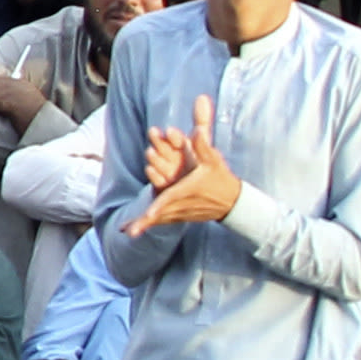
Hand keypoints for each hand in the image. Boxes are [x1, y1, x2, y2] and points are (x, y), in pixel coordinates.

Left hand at [132, 95, 246, 231]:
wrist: (233, 202)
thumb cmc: (220, 178)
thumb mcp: (213, 159)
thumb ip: (203, 143)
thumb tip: (196, 128)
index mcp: (187, 190)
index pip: (171, 198)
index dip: (159, 207)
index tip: (149, 213)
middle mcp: (182, 204)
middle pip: (161, 213)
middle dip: (146, 221)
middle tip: (130, 231)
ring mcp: (181, 213)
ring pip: (160, 220)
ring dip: (143, 225)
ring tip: (127, 231)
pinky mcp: (180, 216)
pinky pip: (161, 222)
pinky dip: (146, 225)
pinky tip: (126, 231)